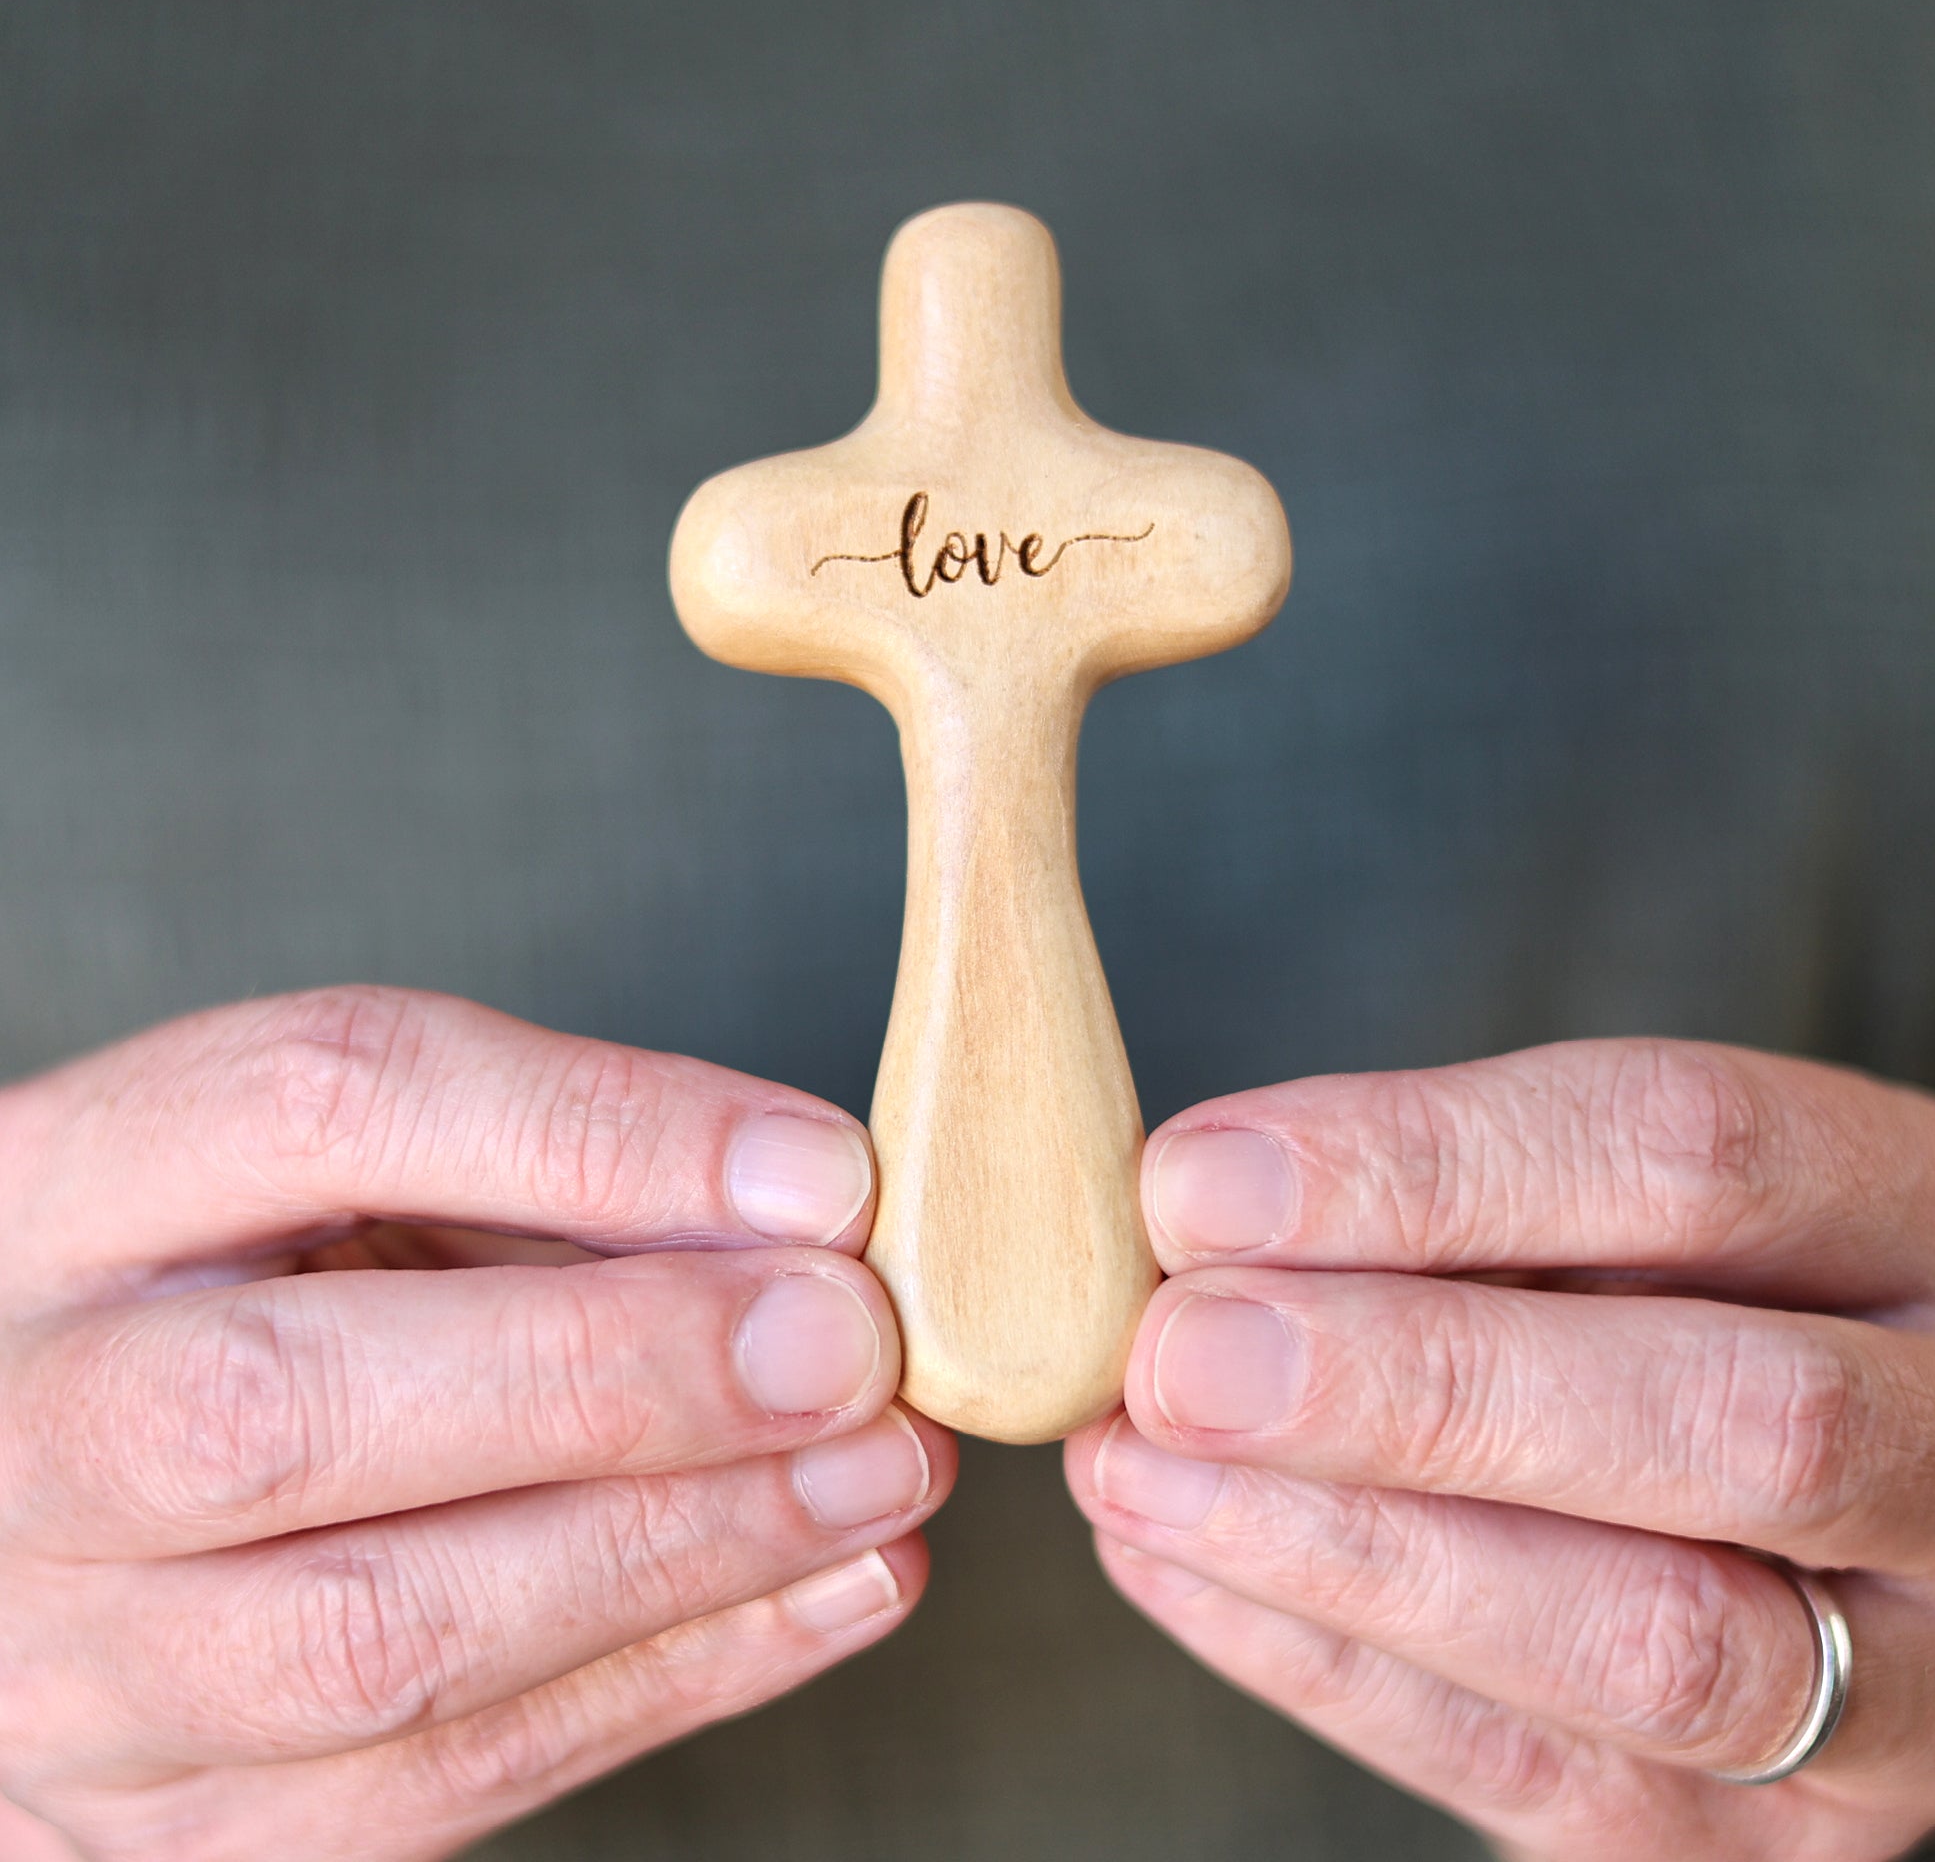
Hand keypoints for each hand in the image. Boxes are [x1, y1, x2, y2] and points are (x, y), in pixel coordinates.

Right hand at [0, 986, 952, 1861]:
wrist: (15, 1511)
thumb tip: (800, 1210)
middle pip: (296, 1404)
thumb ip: (535, 1167)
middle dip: (622, 1374)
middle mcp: (24, 1430)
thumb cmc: (221, 1291)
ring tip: (883, 1473)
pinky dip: (670, 1682)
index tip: (819, 1172)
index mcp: (64, 1191)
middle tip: (852, 1346)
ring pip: (376, 1637)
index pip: (319, 1109)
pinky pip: (429, 1792)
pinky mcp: (166, 1831)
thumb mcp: (330, 1171)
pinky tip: (828, 1589)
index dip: (593, 1133)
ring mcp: (67, 1664)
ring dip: (686, 1551)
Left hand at [1067, 1040, 1934, 1859]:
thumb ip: (1469, 1188)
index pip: (1699, 1159)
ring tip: (1131, 1468)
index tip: (1199, 1182)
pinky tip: (1172, 1565)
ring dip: (1345, 1555)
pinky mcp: (1784, 1842)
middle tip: (1177, 1355)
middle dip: (1416, 1387)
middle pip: (1731, 1422)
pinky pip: (1548, 1778)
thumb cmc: (1733, 1295)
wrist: (1915, 1510)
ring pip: (1651, 1646)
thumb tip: (1202, 1213)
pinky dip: (1327, 1669)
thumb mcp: (1660, 1193)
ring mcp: (1911, 1686)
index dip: (1428, 1165)